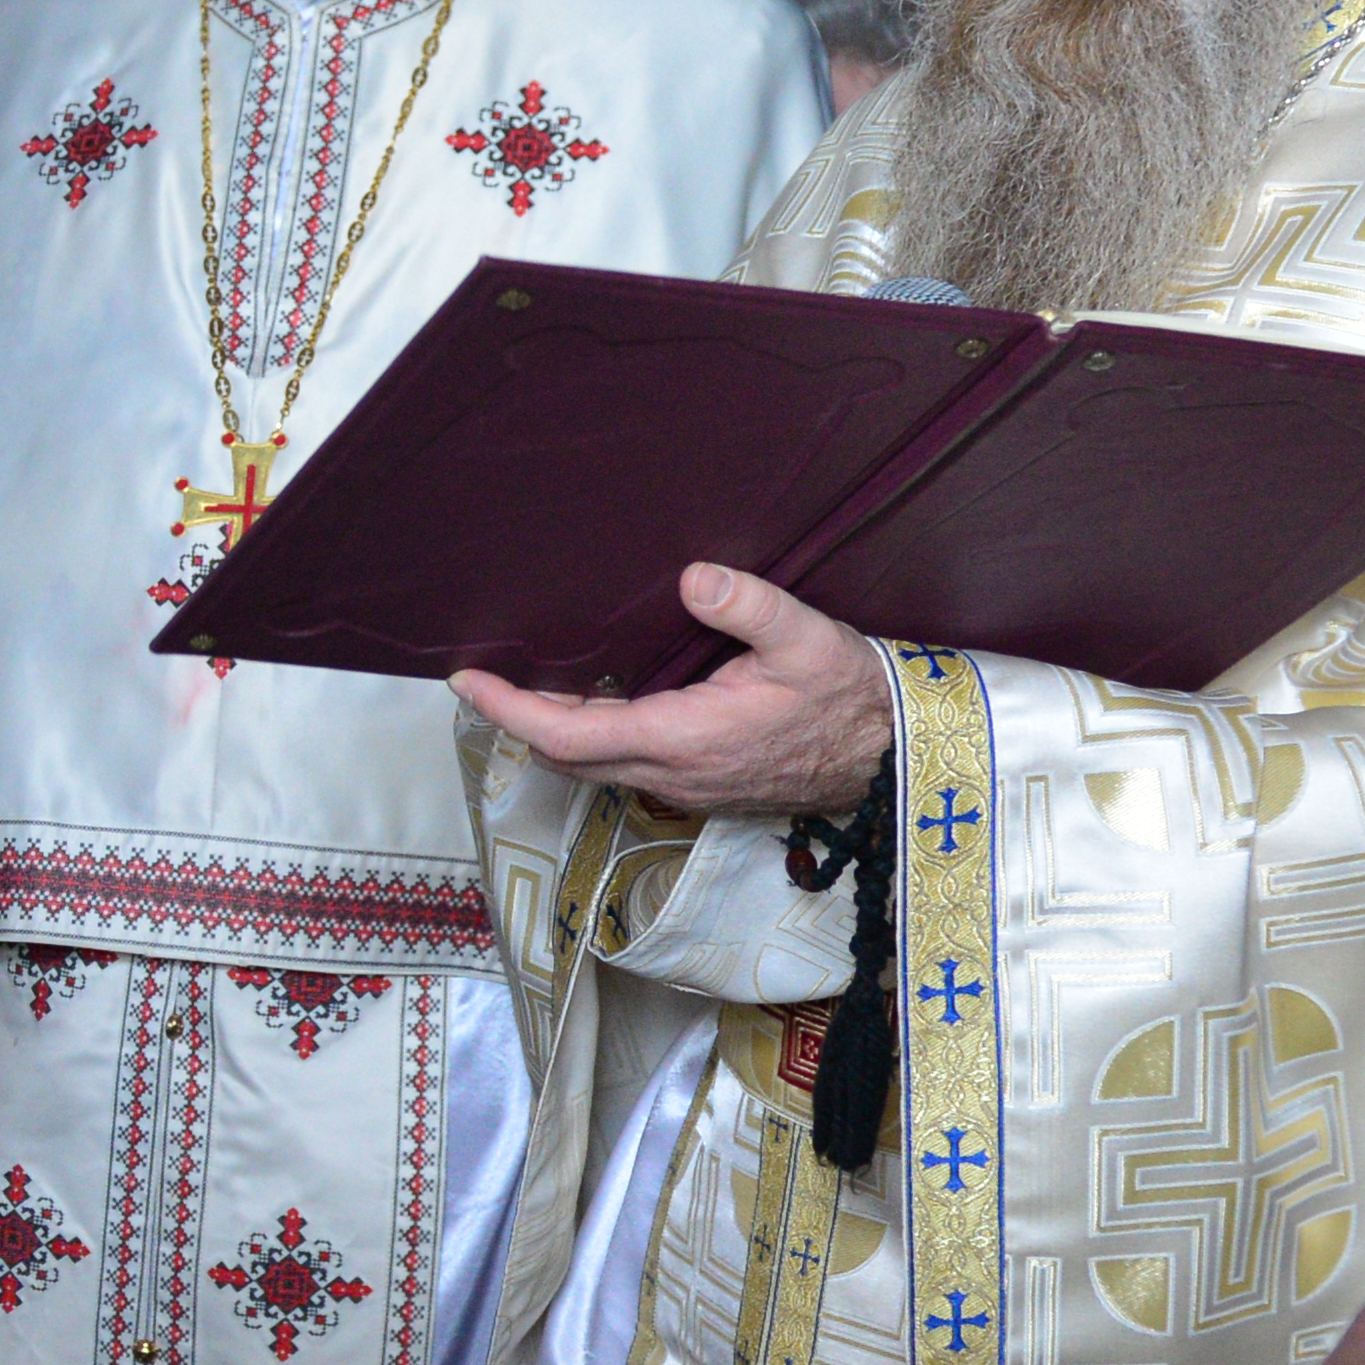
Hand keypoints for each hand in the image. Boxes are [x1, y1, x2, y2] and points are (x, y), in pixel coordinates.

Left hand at [452, 565, 894, 821]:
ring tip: (527, 680)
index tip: (468, 680)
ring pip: (593, 766)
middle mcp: (672, 774)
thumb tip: (695, 577)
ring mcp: (684, 787)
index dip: (511, 710)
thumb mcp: (811, 640)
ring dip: (554, 729)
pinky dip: (591, 738)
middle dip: (519, 718)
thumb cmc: (853, 698)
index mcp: (684, 739)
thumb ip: (752, 607)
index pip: (568, 736)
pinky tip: (594, 699)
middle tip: (485, 673)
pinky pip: (623, 767)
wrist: (895, 757)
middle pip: (566, 757)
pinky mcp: (699, 787)